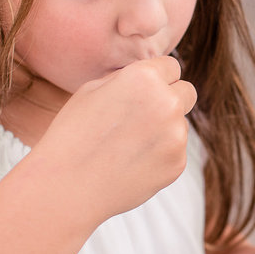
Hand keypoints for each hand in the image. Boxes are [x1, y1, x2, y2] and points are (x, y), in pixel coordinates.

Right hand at [31, 56, 196, 225]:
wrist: (67, 187)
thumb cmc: (72, 135)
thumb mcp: (91, 90)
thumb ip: (127, 78)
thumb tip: (151, 76)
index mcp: (144, 78)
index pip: (172, 66)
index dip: (157, 77)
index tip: (145, 90)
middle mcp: (167, 103)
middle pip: (187, 92)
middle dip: (171, 98)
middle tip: (143, 115)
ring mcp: (176, 136)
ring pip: (180, 124)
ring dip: (164, 129)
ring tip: (126, 145)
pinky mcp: (177, 163)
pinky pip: (176, 151)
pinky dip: (160, 155)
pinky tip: (131, 163)